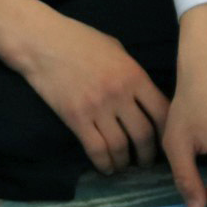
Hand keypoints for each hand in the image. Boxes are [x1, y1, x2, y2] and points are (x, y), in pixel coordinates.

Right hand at [0, 0, 168, 173]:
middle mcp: (120, 94)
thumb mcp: (114, 48)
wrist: (40, 40)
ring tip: (124, 166)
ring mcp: (97, 107)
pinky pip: (96, 149)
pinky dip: (104, 163)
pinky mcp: (75, 117)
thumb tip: (143, 95)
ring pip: (121, 146)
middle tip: (145, 162)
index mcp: (134, 75)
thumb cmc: (77, 39)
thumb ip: (131, 72)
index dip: (167, 133)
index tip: (164, 143)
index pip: (162, 113)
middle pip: (144, 135)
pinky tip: (105, 167)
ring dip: (125, 162)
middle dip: (148, 155)